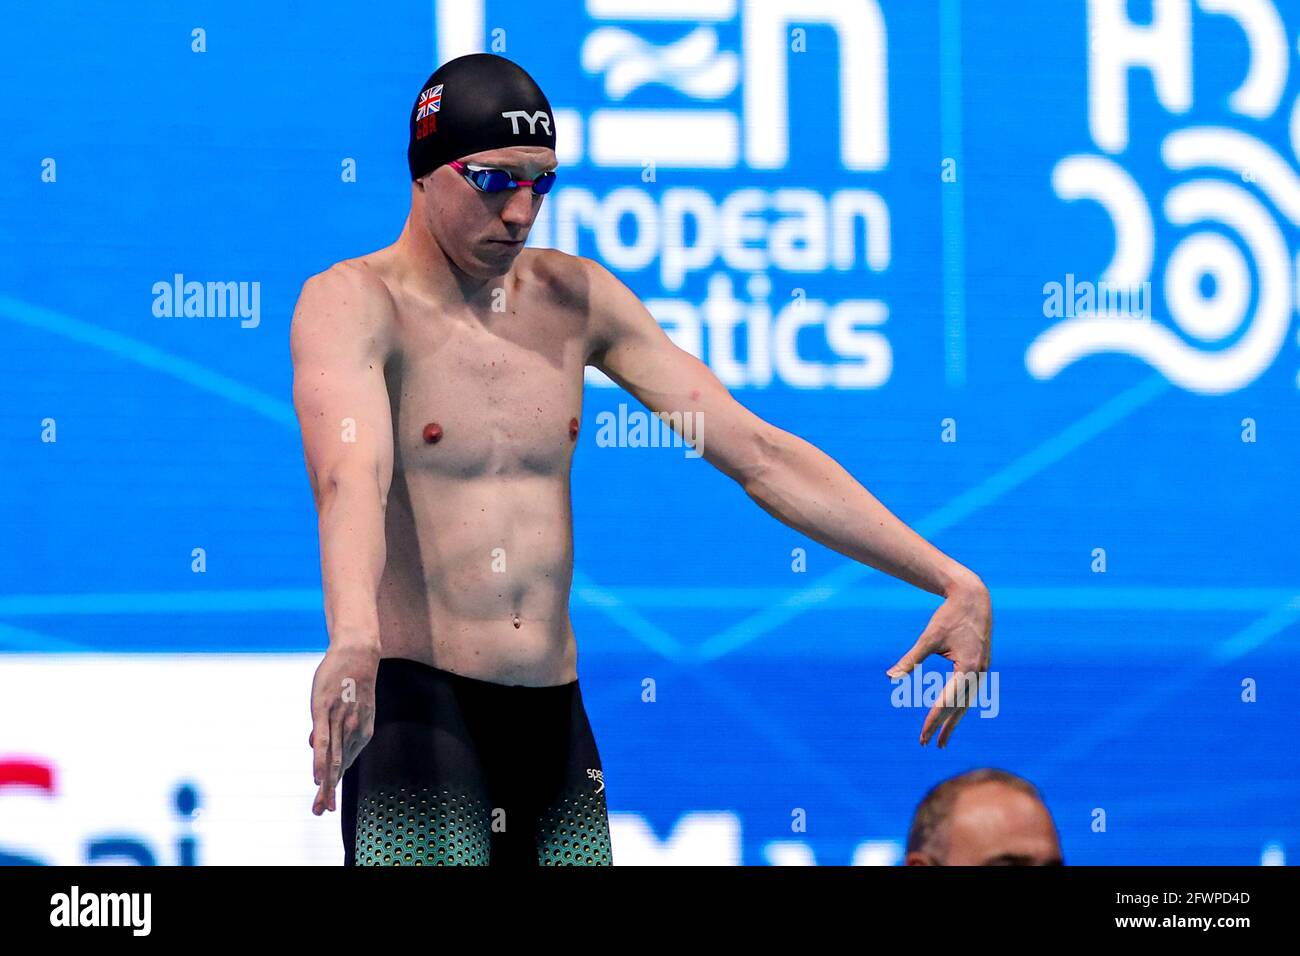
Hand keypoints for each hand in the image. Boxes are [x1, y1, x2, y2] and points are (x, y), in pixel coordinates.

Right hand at [309, 642, 378, 814]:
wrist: (358, 652)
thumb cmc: (348, 678)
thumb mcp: (343, 706)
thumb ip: (329, 727)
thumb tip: (312, 744)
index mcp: (361, 732)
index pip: (344, 764)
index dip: (334, 785)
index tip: (326, 806)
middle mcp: (353, 730)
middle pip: (339, 766)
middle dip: (331, 792)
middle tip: (322, 813)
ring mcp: (340, 721)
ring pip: (332, 758)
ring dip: (326, 784)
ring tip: (320, 806)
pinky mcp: (326, 710)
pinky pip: (324, 740)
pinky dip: (321, 760)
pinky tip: (317, 778)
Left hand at [886, 573, 991, 747]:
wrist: (973, 598)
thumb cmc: (948, 616)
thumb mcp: (928, 638)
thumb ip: (910, 660)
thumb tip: (890, 678)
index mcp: (967, 669)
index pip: (947, 703)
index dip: (933, 721)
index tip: (922, 736)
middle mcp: (979, 674)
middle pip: (959, 708)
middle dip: (943, 727)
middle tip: (927, 744)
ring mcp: (984, 671)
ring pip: (968, 703)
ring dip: (955, 721)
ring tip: (942, 739)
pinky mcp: (983, 666)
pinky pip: (971, 693)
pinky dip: (961, 706)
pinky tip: (953, 714)